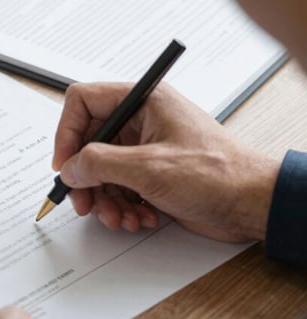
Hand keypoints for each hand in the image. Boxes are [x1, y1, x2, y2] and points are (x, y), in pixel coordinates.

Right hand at [53, 82, 280, 241]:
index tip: (65, 164)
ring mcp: (145, 148)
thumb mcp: (149, 168)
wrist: (253, 205)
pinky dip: (122, 206)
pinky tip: (138, 218)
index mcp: (142, 100)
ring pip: (101, 170)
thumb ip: (100, 164)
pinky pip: (118, 187)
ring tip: (119, 218)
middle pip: (88, 143)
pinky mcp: (150, 173)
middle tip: (84, 203)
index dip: (67, 132)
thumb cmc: (218, 174)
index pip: (84, 102)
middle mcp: (141, 120)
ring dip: (105, 199)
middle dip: (86, 178)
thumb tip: (70, 168)